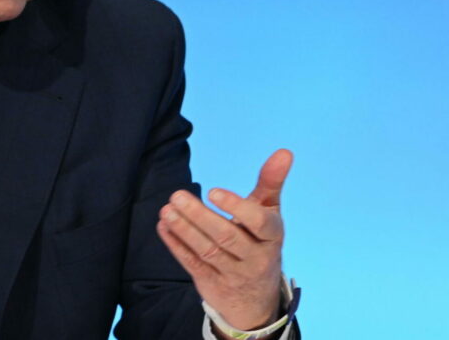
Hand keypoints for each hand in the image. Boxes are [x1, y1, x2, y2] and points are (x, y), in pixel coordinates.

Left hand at [156, 148, 292, 330]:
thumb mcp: (269, 214)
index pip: (259, 223)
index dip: (236, 207)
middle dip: (200, 216)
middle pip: (227, 236)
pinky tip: (163, 227)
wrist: (257, 297)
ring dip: (184, 230)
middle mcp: (256, 258)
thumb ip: (271, 183)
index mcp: (271, 237)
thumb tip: (284, 152)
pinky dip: (176, 246)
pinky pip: (193, 264)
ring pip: (207, 251)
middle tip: (177, 196)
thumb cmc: (261, 241)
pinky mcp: (212, 283)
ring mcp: (234, 274)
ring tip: (166, 210)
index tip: (213, 191)